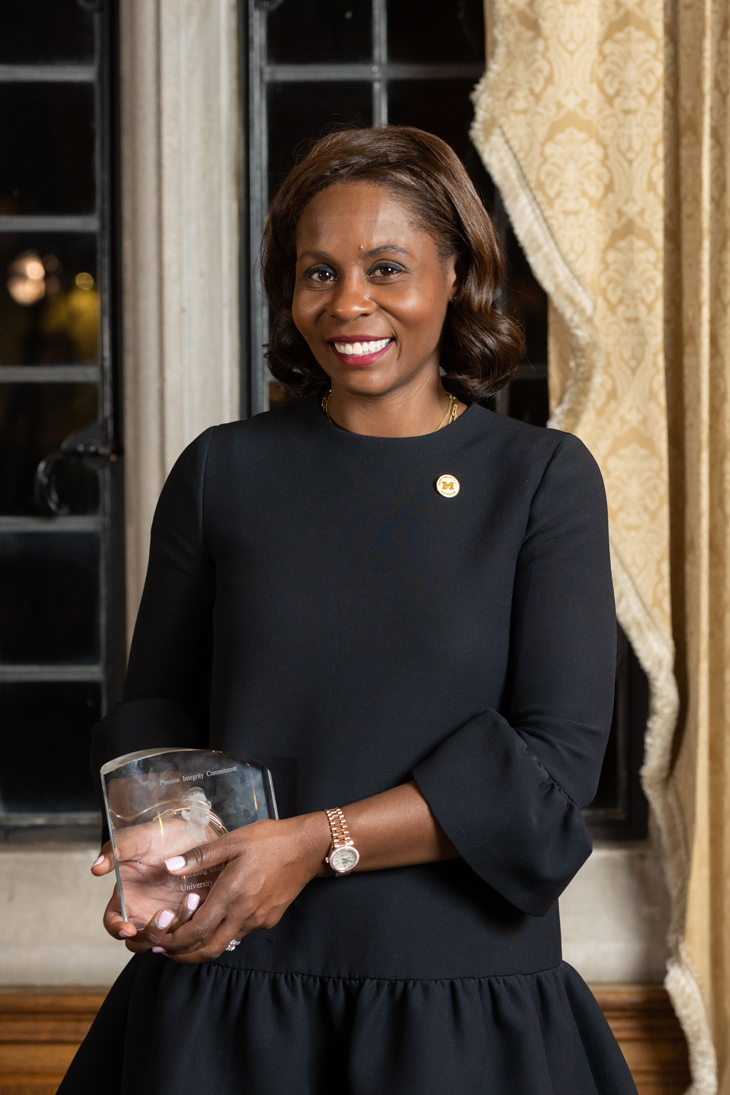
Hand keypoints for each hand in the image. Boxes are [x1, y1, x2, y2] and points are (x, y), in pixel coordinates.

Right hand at [90, 840, 208, 952]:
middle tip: (166, 914)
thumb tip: (96, 868)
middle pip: (139, 942)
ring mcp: (167, 915)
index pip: (113, 923)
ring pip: (166, 940)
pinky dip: (193, 924)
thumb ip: (116, 850)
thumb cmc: (162, 834)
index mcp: (126, 897)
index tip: (128, 928)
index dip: (117, 929)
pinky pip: (188, 931)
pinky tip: (200, 900)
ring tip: (192, 898)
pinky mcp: (189, 915)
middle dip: (152, 935)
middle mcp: (144, 911)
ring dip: (177, 928)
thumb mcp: (138, 838)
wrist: (195, 829)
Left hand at [150, 813, 330, 963]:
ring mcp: (258, 920)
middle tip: (166, 950)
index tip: (158, 942)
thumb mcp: (232, 841)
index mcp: (231, 894)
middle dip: (184, 955)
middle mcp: (244, 914)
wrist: (308, 847)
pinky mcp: (270, 919)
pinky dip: (225, 931)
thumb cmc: (269, 840)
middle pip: (209, 949)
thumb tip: (168, 867)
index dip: (175, 942)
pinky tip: (219, 915)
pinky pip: (242, 932)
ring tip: (188, 932)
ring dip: (204, 943)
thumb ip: (199, 857)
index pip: (197, 931)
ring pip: (225, 942)